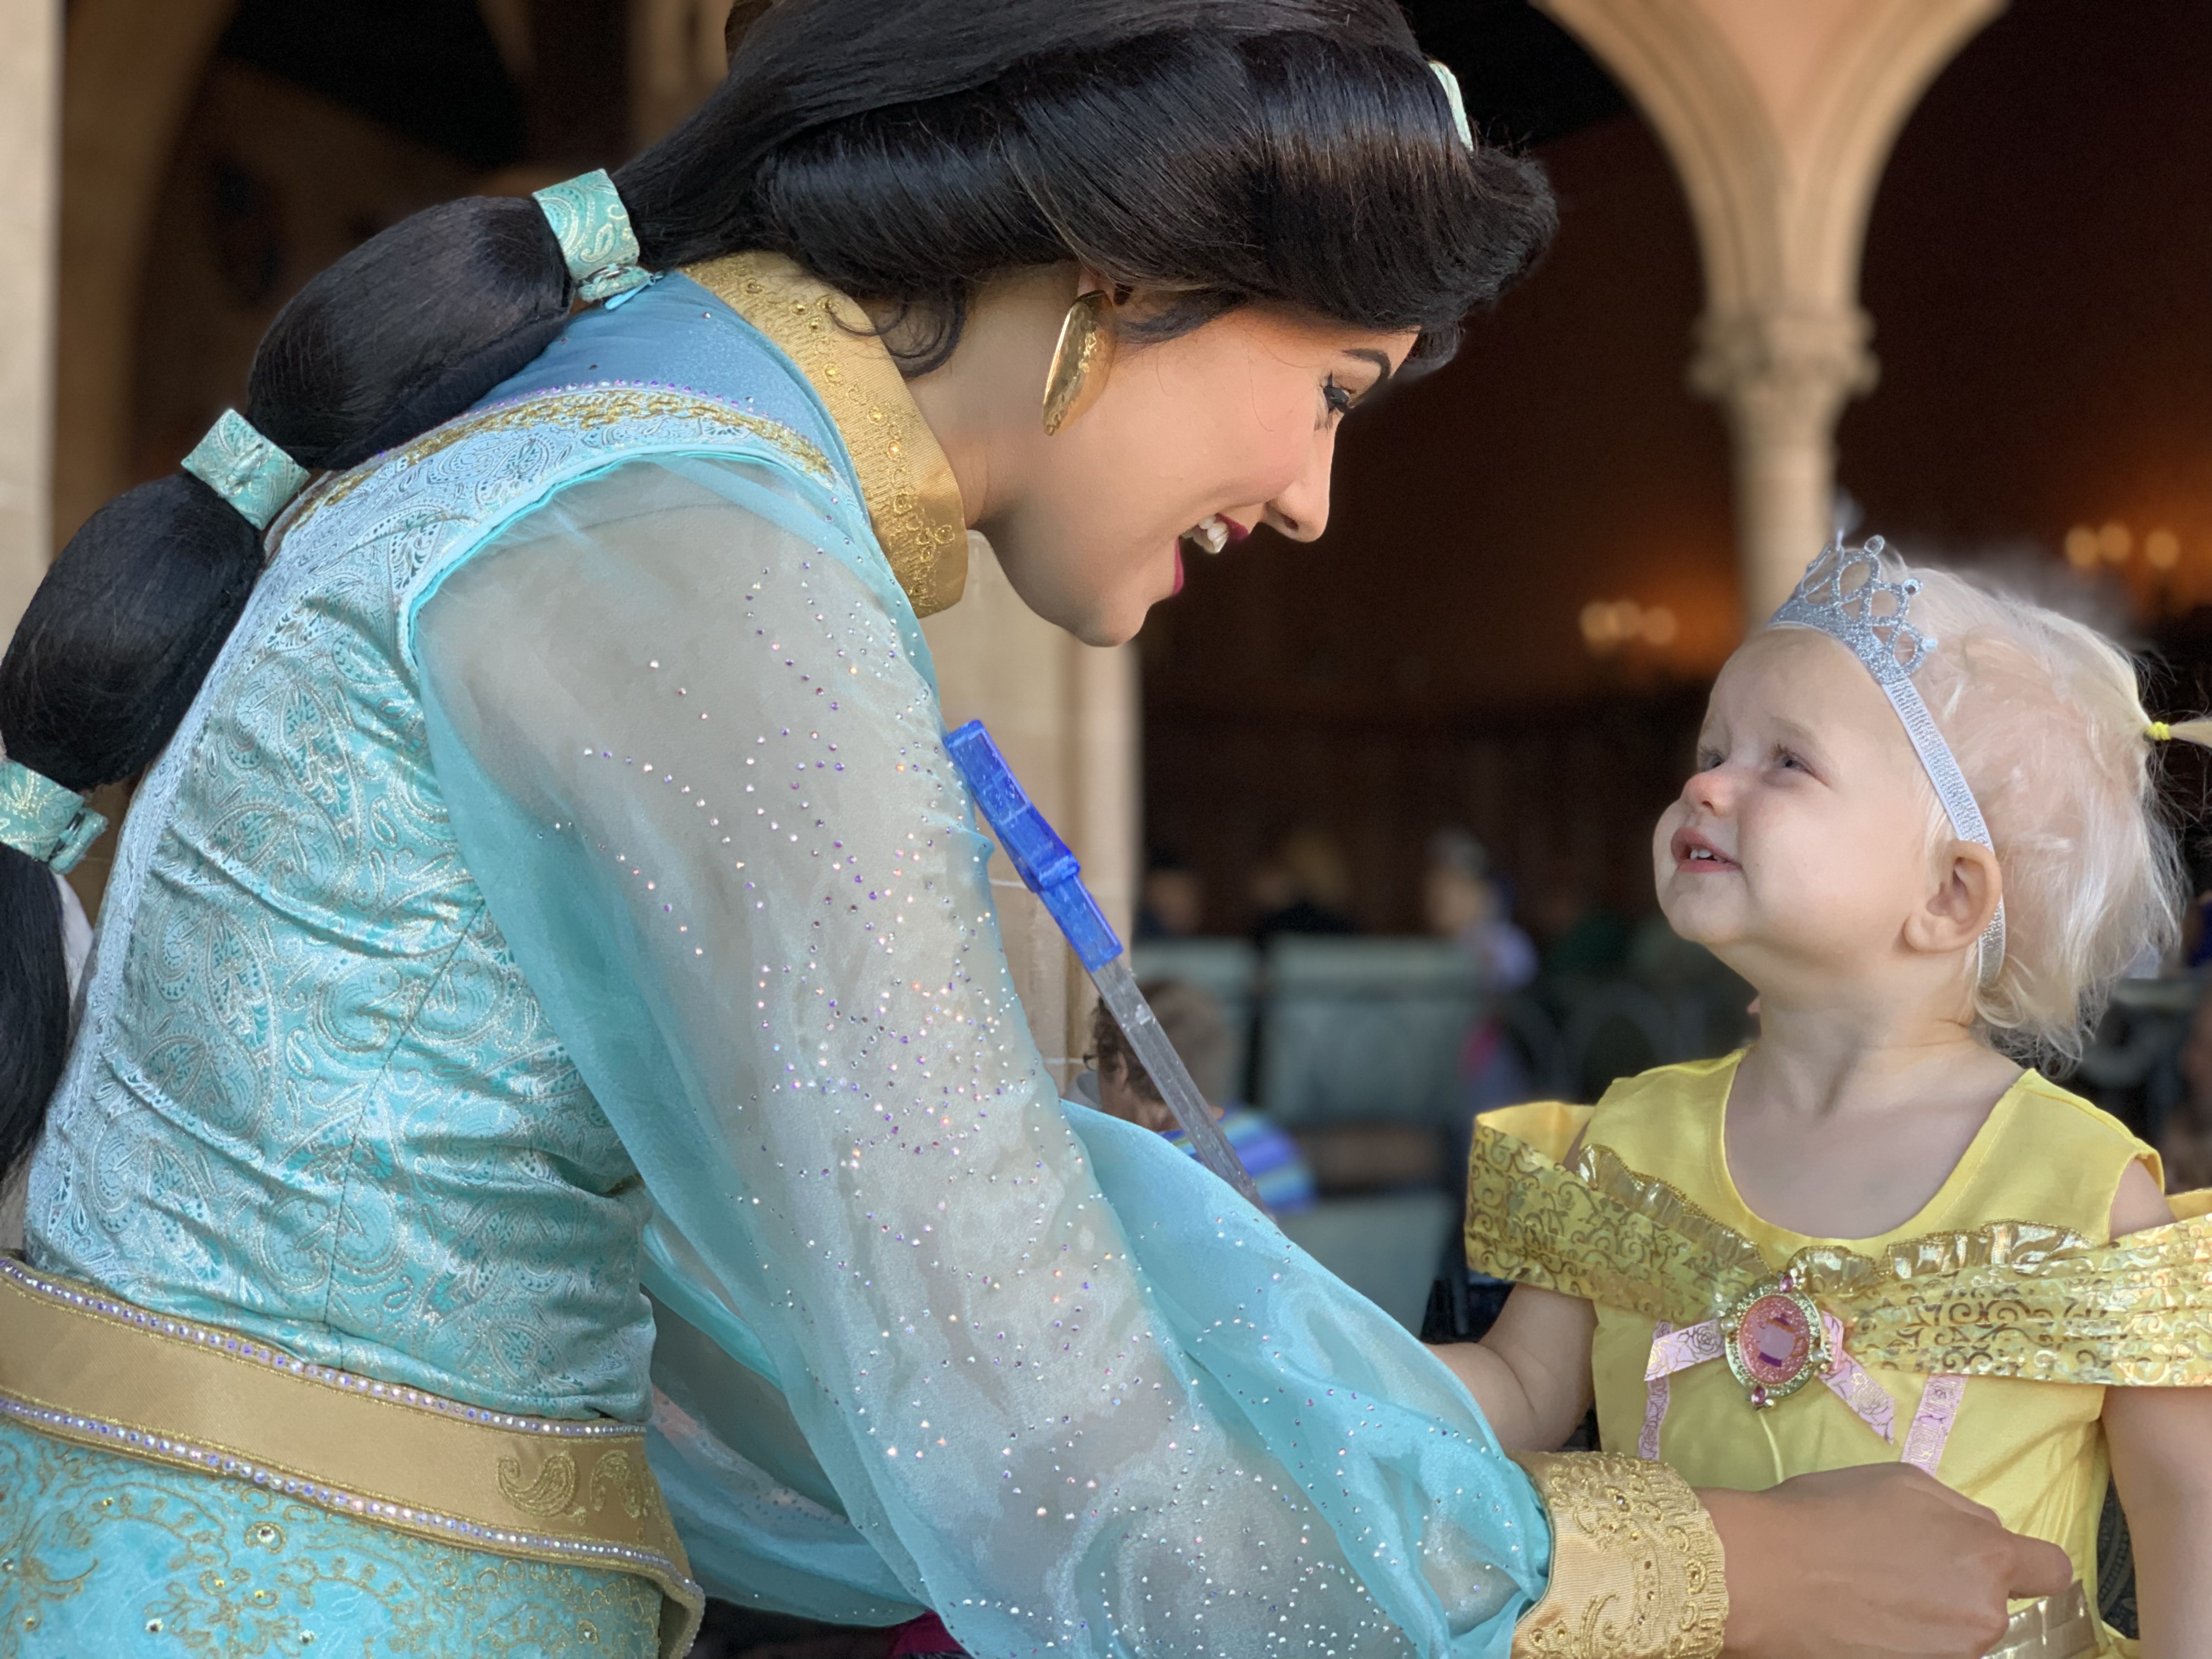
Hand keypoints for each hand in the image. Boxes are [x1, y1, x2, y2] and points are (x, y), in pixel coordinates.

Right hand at [1702, 1465, 2071, 1658]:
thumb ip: (1956, 1510)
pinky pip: (1924, 1651)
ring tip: (1871, 1595)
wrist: (1762, 1574)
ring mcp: (1951, 1656)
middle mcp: (1983, 1614)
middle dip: (1958, 1585)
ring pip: (1956, 1631)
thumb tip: (1976, 1534)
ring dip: (1929, 1616)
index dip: (2025, 1564)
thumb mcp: (1899, 1482)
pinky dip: (1903, 1640)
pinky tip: (1862, 1621)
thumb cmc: (1824, 1515)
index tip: (1990, 1562)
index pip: (2051, 1570)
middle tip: (1899, 1568)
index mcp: (1987, 1554)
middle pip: (1992, 1601)